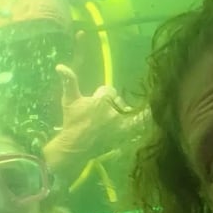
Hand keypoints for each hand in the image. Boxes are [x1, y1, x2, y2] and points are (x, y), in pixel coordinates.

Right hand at [43, 65, 143, 181]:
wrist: (74, 146)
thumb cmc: (71, 122)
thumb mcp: (69, 100)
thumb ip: (69, 81)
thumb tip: (60, 66)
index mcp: (102, 100)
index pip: (108, 91)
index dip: (101, 96)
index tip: (93, 106)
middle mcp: (113, 110)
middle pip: (119, 101)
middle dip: (111, 105)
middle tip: (100, 116)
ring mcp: (120, 123)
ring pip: (128, 110)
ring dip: (127, 112)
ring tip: (117, 118)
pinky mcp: (123, 134)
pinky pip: (138, 124)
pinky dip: (144, 120)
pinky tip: (152, 117)